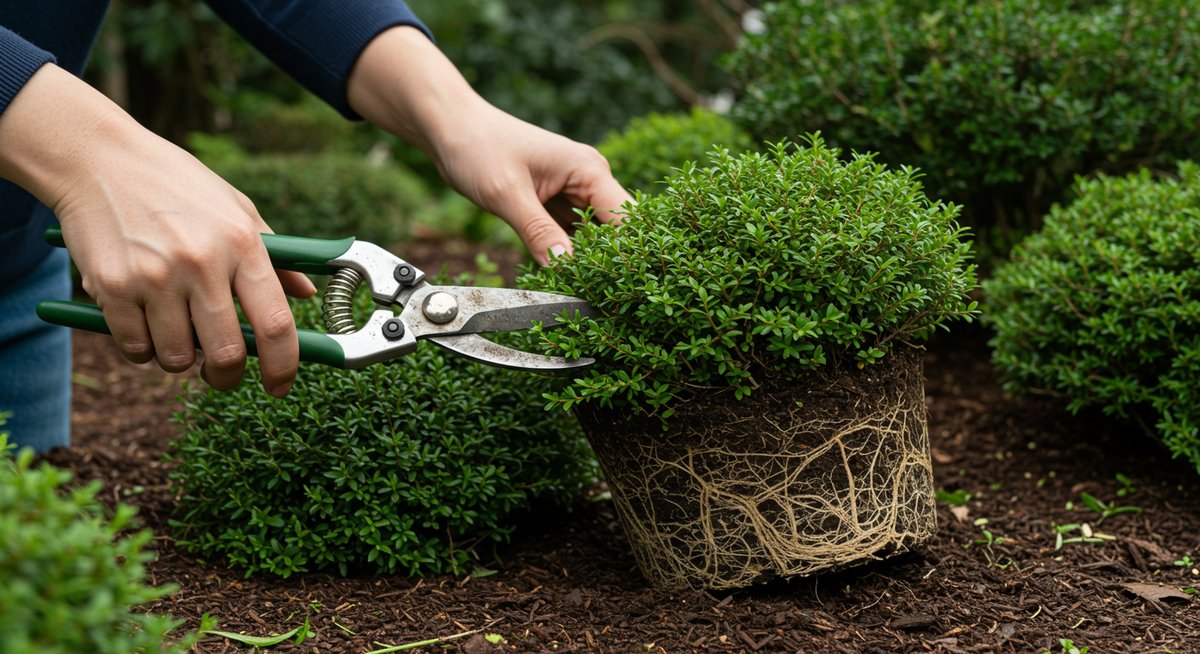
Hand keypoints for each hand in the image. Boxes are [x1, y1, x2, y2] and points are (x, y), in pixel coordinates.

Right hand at [0, 65, 315, 394]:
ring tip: (176, 331)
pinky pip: (135, 348)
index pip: (275, 324)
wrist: (98, 159)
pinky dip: (142, 348)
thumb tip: (308, 295)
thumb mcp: (236, 208)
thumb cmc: (176, 185)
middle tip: (222, 373)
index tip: (280, 386)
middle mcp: (202, 263)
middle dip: (226, 376)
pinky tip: (143, 321)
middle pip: (226, 353)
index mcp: (242, 244)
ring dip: (179, 359)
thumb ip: (275, 255)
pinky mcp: (111, 286)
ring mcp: (154, 276)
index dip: (283, 366)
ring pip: (176, 358)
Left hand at [348, 27, 632, 264]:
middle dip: (604, 262)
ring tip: (575, 290)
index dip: (624, 254)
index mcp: (588, 169)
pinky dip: (565, 253)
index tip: (614, 287)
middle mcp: (589, 178)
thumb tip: (566, 268)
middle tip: (591, 295)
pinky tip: (558, 273)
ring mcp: (574, 191)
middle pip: (614, 231)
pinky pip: (571, 234)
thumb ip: (538, 232)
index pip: (624, 219)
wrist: (450, 127)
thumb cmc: (477, 147)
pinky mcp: (557, 202)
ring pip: (593, 237)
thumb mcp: (506, 194)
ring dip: (584, 261)